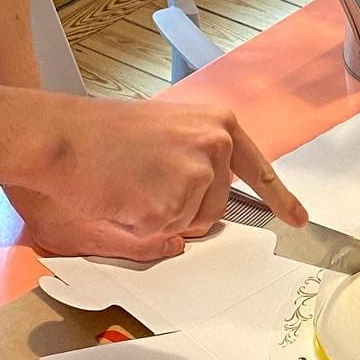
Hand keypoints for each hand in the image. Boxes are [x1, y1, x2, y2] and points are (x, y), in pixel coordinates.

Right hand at [6, 97, 306, 261]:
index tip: (299, 220)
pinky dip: (138, 225)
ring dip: (158, 217)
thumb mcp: (163, 132)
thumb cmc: (101, 134)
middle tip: (142, 181)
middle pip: (216, 208)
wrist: (60, 136)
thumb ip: (196, 163)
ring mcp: (196, 175)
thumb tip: (211, 198)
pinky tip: (120, 195)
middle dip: (182, 210)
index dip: (280, 197)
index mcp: (217, 124)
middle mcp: (215, 146)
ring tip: (129, 183)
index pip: (256, 168)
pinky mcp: (172, 204)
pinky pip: (161, 234)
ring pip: (189, 225)